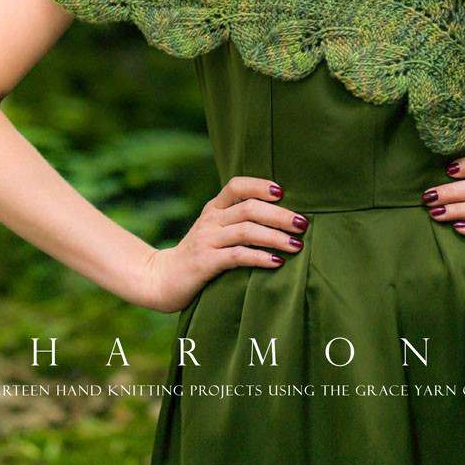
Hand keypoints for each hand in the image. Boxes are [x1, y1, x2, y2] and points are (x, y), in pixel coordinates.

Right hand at [144, 176, 308, 312]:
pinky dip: (260, 257)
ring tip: (297, 245)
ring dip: (276, 237)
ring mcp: (207, 240)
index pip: (236, 185)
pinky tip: (277, 262)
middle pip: (249, 208)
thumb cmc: (199, 255)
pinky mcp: (206, 263)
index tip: (283, 192)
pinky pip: (238, 256)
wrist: (162, 279)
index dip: (260, 185)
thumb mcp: (214, 231)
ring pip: (247, 231)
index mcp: (214, 208)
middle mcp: (210, 220)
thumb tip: (282, 216)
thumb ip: (237, 220)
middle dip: (279, 215)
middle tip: (303, 224)